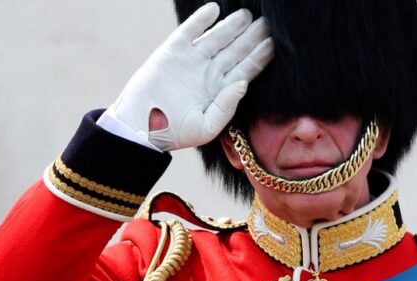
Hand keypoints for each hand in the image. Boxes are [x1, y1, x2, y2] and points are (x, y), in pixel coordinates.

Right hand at [106, 2, 273, 151]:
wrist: (140, 128)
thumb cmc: (174, 133)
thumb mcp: (206, 127)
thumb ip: (226, 107)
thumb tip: (243, 83)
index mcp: (220, 90)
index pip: (247, 68)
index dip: (262, 55)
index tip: (276, 43)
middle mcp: (209, 72)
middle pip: (237, 49)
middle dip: (253, 36)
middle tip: (270, 22)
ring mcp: (192, 60)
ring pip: (218, 37)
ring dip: (233, 25)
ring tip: (247, 14)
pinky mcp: (172, 51)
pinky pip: (190, 31)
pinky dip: (201, 19)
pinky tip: (214, 9)